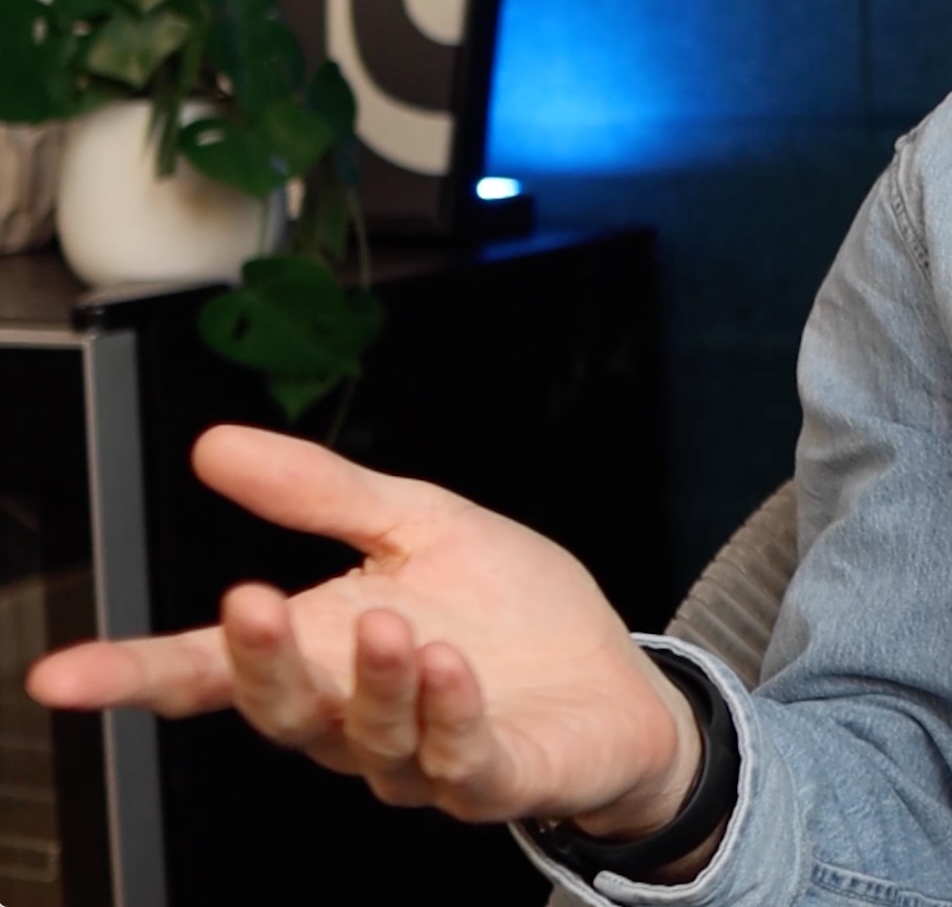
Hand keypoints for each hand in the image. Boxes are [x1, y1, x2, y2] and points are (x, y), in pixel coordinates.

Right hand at [20, 425, 699, 838]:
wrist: (619, 682)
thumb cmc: (513, 611)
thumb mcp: (418, 523)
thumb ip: (319, 493)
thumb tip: (213, 445)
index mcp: (321, 655)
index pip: (208, 672)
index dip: (133, 675)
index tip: (60, 677)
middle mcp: (354, 720)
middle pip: (280, 708)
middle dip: (260, 662)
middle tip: (248, 601)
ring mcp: (421, 759)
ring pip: (369, 735)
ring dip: (372, 681)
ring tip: (388, 621)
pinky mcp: (496, 778)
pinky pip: (460, 759)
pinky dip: (449, 715)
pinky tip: (449, 665)